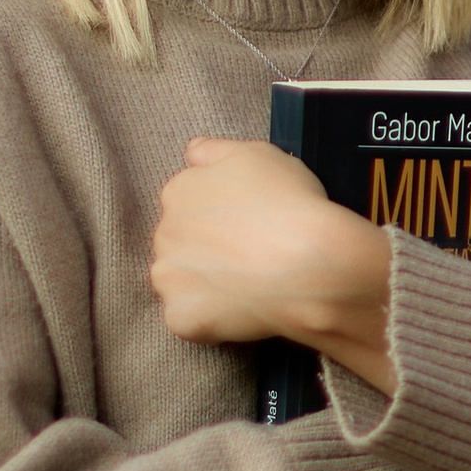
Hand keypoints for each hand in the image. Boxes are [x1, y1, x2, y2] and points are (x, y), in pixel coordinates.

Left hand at [150, 140, 394, 396]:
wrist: (307, 263)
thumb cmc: (288, 203)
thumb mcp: (258, 154)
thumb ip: (216, 150)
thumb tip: (193, 152)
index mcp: (179, 190)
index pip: (186, 203)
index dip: (218, 215)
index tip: (245, 224)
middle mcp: (163, 231)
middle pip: (178, 242)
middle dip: (204, 249)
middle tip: (248, 255)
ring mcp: (168, 277)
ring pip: (179, 282)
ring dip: (203, 284)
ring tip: (245, 284)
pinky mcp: (180, 316)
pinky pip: (188, 320)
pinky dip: (209, 319)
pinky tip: (239, 309)